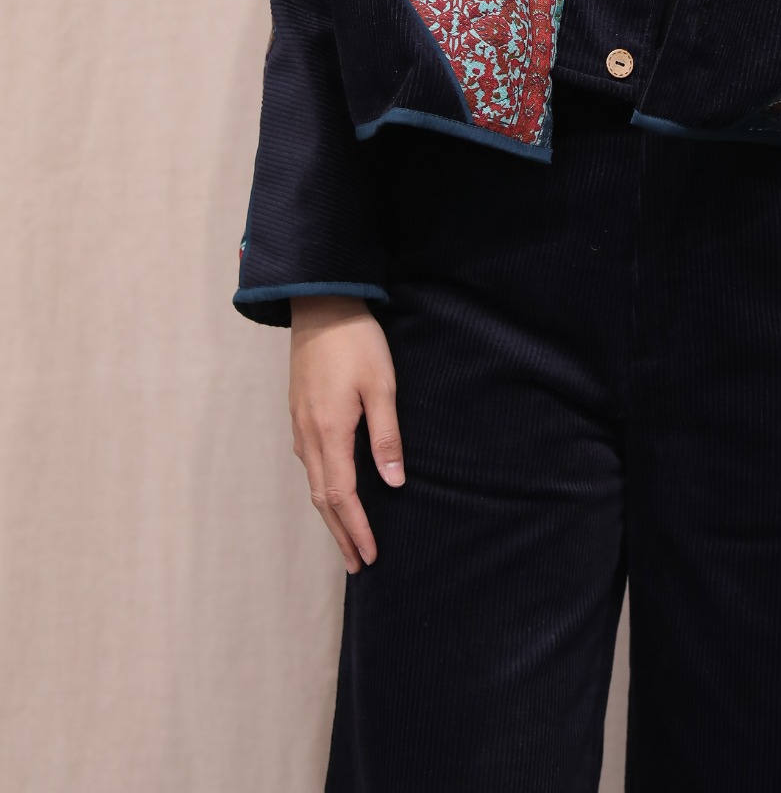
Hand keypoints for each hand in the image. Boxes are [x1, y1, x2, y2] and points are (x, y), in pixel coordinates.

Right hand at [288, 297, 404, 571]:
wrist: (320, 305)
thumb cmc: (356, 341)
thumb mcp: (381, 385)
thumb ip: (386, 436)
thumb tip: (393, 483)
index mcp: (330, 432)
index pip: (341, 496)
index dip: (355, 529)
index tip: (369, 556)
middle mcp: (308, 435)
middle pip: (322, 498)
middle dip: (340, 533)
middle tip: (358, 564)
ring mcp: (299, 424)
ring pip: (313, 482)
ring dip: (330, 514)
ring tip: (347, 537)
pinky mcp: (299, 413)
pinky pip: (309, 463)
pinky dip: (322, 487)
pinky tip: (333, 491)